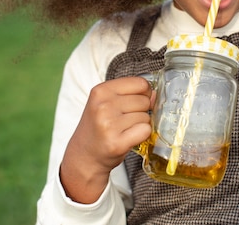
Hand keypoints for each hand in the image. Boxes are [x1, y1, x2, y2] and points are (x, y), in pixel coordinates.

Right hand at [60, 77, 152, 203]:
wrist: (84, 156)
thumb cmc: (98, 127)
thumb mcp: (105, 102)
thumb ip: (129, 94)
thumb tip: (155, 95)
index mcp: (101, 91)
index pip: (140, 83)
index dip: (144, 93)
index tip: (134, 102)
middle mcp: (103, 106)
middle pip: (144, 100)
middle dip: (140, 111)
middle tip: (124, 120)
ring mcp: (109, 125)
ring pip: (145, 117)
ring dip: (140, 125)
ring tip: (123, 130)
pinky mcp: (117, 143)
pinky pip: (145, 131)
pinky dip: (141, 135)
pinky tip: (128, 138)